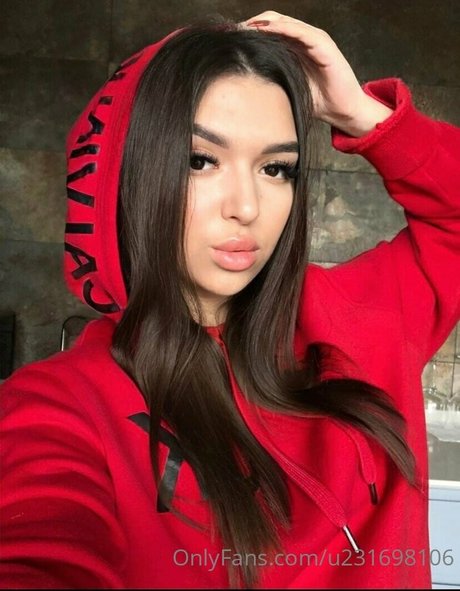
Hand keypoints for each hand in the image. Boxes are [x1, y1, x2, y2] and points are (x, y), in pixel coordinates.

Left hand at [242, 11, 392, 136]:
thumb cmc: (317, 101)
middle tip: (233, 32)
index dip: (249, 32)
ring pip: (286, 22)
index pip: (268, 31)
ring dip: (264, 23)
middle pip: (273, 21)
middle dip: (252, 24)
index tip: (230, 38)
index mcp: (293, 48)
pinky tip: (269, 30)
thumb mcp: (287, 88)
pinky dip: (284, 29)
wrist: (342, 110)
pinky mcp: (324, 45)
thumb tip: (243, 81)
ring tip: (246, 28)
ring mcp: (314, 39)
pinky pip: (301, 32)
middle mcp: (303, 39)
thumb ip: (270, 79)